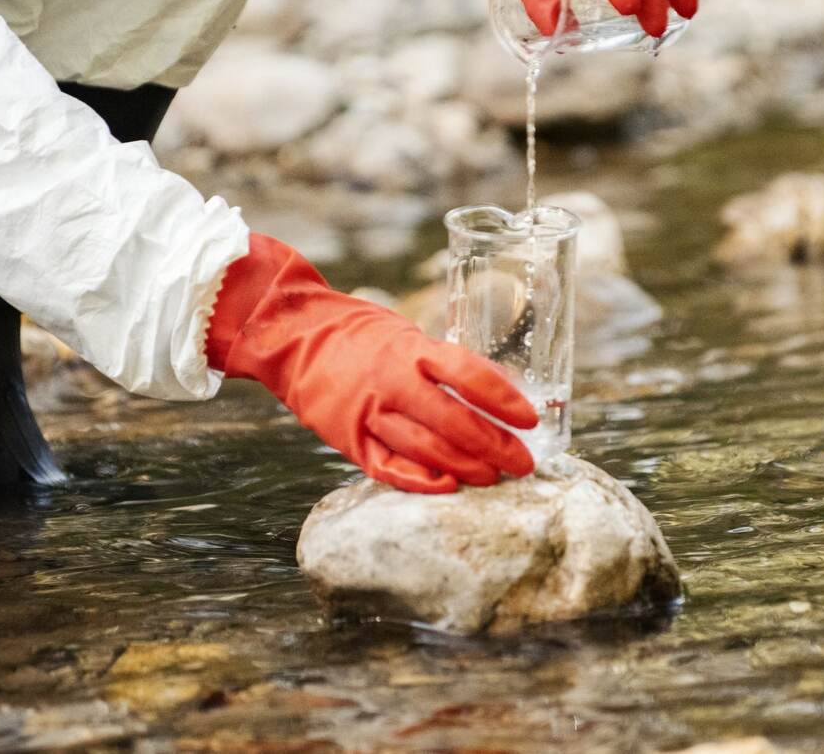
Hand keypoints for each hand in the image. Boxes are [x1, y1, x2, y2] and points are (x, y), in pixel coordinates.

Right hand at [206, 234, 538, 492]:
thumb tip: (498, 394)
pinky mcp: (349, 440)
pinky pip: (388, 467)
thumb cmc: (362, 337)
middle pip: (452, 420)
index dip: (502, 399)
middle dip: (495, 445)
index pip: (467, 374)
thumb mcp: (407, 337)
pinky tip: (448, 486)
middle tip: (524, 463)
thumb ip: (443, 365)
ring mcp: (369, 413)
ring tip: (495, 477)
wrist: (293, 338)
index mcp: (411, 351)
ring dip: (465, 466)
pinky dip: (420, 480)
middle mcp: (391, 382)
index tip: (529, 419)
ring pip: (424, 448)